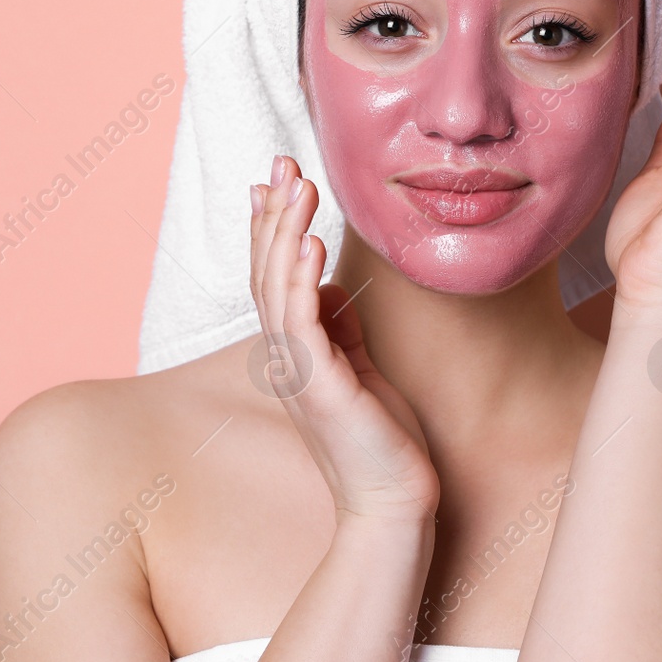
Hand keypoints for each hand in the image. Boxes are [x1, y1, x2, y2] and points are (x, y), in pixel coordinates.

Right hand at [251, 155, 439, 524]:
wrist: (395, 500)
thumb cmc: (382, 438)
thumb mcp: (361, 367)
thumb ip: (342, 325)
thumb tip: (333, 282)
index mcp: (294, 350)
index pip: (273, 274)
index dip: (271, 225)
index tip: (275, 177)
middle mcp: (285, 357)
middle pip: (266, 270)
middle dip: (273, 212)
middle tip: (283, 161)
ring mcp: (297, 372)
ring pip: (277, 288)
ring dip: (285, 232)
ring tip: (298, 185)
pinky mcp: (319, 387)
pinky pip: (302, 324)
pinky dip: (302, 280)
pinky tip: (310, 243)